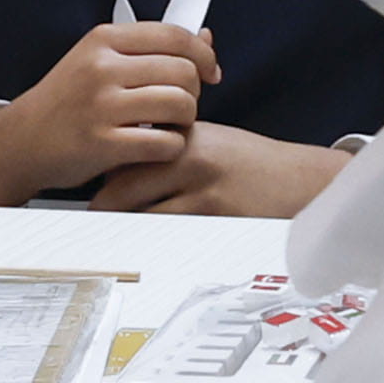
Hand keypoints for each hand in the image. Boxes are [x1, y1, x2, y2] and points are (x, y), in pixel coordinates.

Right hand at [0, 20, 218, 206]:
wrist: (22, 141)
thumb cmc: (65, 101)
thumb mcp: (99, 60)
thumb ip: (151, 48)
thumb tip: (206, 36)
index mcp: (103, 40)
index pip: (174, 35)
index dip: (203, 54)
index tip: (210, 72)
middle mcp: (102, 68)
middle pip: (184, 71)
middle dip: (193, 92)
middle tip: (179, 106)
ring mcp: (101, 106)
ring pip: (181, 105)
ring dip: (185, 121)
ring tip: (168, 126)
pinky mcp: (103, 144)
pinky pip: (166, 142)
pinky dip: (171, 148)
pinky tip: (156, 147)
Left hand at [90, 123, 352, 217]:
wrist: (297, 180)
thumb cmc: (248, 163)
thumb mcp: (207, 140)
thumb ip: (166, 144)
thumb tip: (120, 154)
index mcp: (184, 135)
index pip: (127, 151)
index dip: (102, 169)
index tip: (85, 180)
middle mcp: (190, 157)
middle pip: (125, 184)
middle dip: (102, 205)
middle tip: (87, 220)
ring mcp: (202, 188)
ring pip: (144, 213)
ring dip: (124, 227)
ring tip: (109, 237)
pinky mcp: (216, 215)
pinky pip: (171, 233)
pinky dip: (154, 239)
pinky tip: (145, 247)